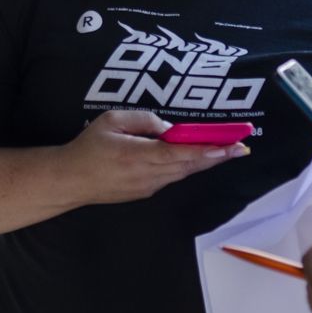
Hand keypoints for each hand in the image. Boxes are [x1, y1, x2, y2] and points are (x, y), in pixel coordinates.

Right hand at [59, 110, 247, 204]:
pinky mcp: (146, 191)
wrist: (70, 181)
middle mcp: (149, 175)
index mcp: (140, 155)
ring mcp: (149, 186)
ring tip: (227, 150)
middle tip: (241, 147)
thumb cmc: (88, 147)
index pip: (182, 153)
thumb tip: (169, 129)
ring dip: (206, 162)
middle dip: (217, 156)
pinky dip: (189, 167)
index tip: (230, 145)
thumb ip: (144, 120)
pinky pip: (173, 177)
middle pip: (190, 165)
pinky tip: (199, 158)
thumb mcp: (112, 120)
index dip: (208, 149)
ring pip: (184, 173)